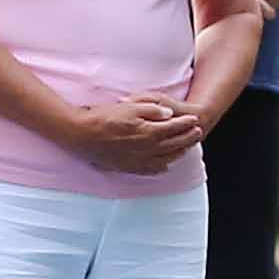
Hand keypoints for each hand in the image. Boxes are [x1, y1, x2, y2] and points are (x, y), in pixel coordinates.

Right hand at [72, 92, 203, 175]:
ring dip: (178, 153)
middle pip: (174, 145)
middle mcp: (147, 150)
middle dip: (188, 138)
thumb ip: (151, 110)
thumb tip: (168, 114)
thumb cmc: (103, 118)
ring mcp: (138, 161)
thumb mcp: (129, 107)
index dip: (186, 124)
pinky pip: (151, 170)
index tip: (195, 119)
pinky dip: (162, 167)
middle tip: (198, 133)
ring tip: (185, 147)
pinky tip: (165, 164)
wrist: (80, 134)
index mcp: (148, 133)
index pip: (174, 128)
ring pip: (166, 159)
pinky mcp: (128, 167)